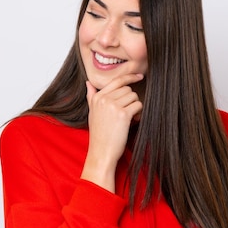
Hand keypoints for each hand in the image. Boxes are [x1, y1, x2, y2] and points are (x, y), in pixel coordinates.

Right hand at [80, 73, 143, 191]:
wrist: (101, 152)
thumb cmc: (98, 134)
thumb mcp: (92, 113)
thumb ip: (91, 96)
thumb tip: (88, 83)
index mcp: (97, 97)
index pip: (117, 81)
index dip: (130, 77)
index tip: (139, 76)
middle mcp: (104, 99)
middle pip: (127, 89)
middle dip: (130, 100)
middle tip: (125, 113)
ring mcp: (113, 106)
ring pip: (134, 96)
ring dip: (134, 107)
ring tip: (127, 119)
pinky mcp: (123, 114)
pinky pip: (138, 105)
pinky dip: (138, 113)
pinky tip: (131, 122)